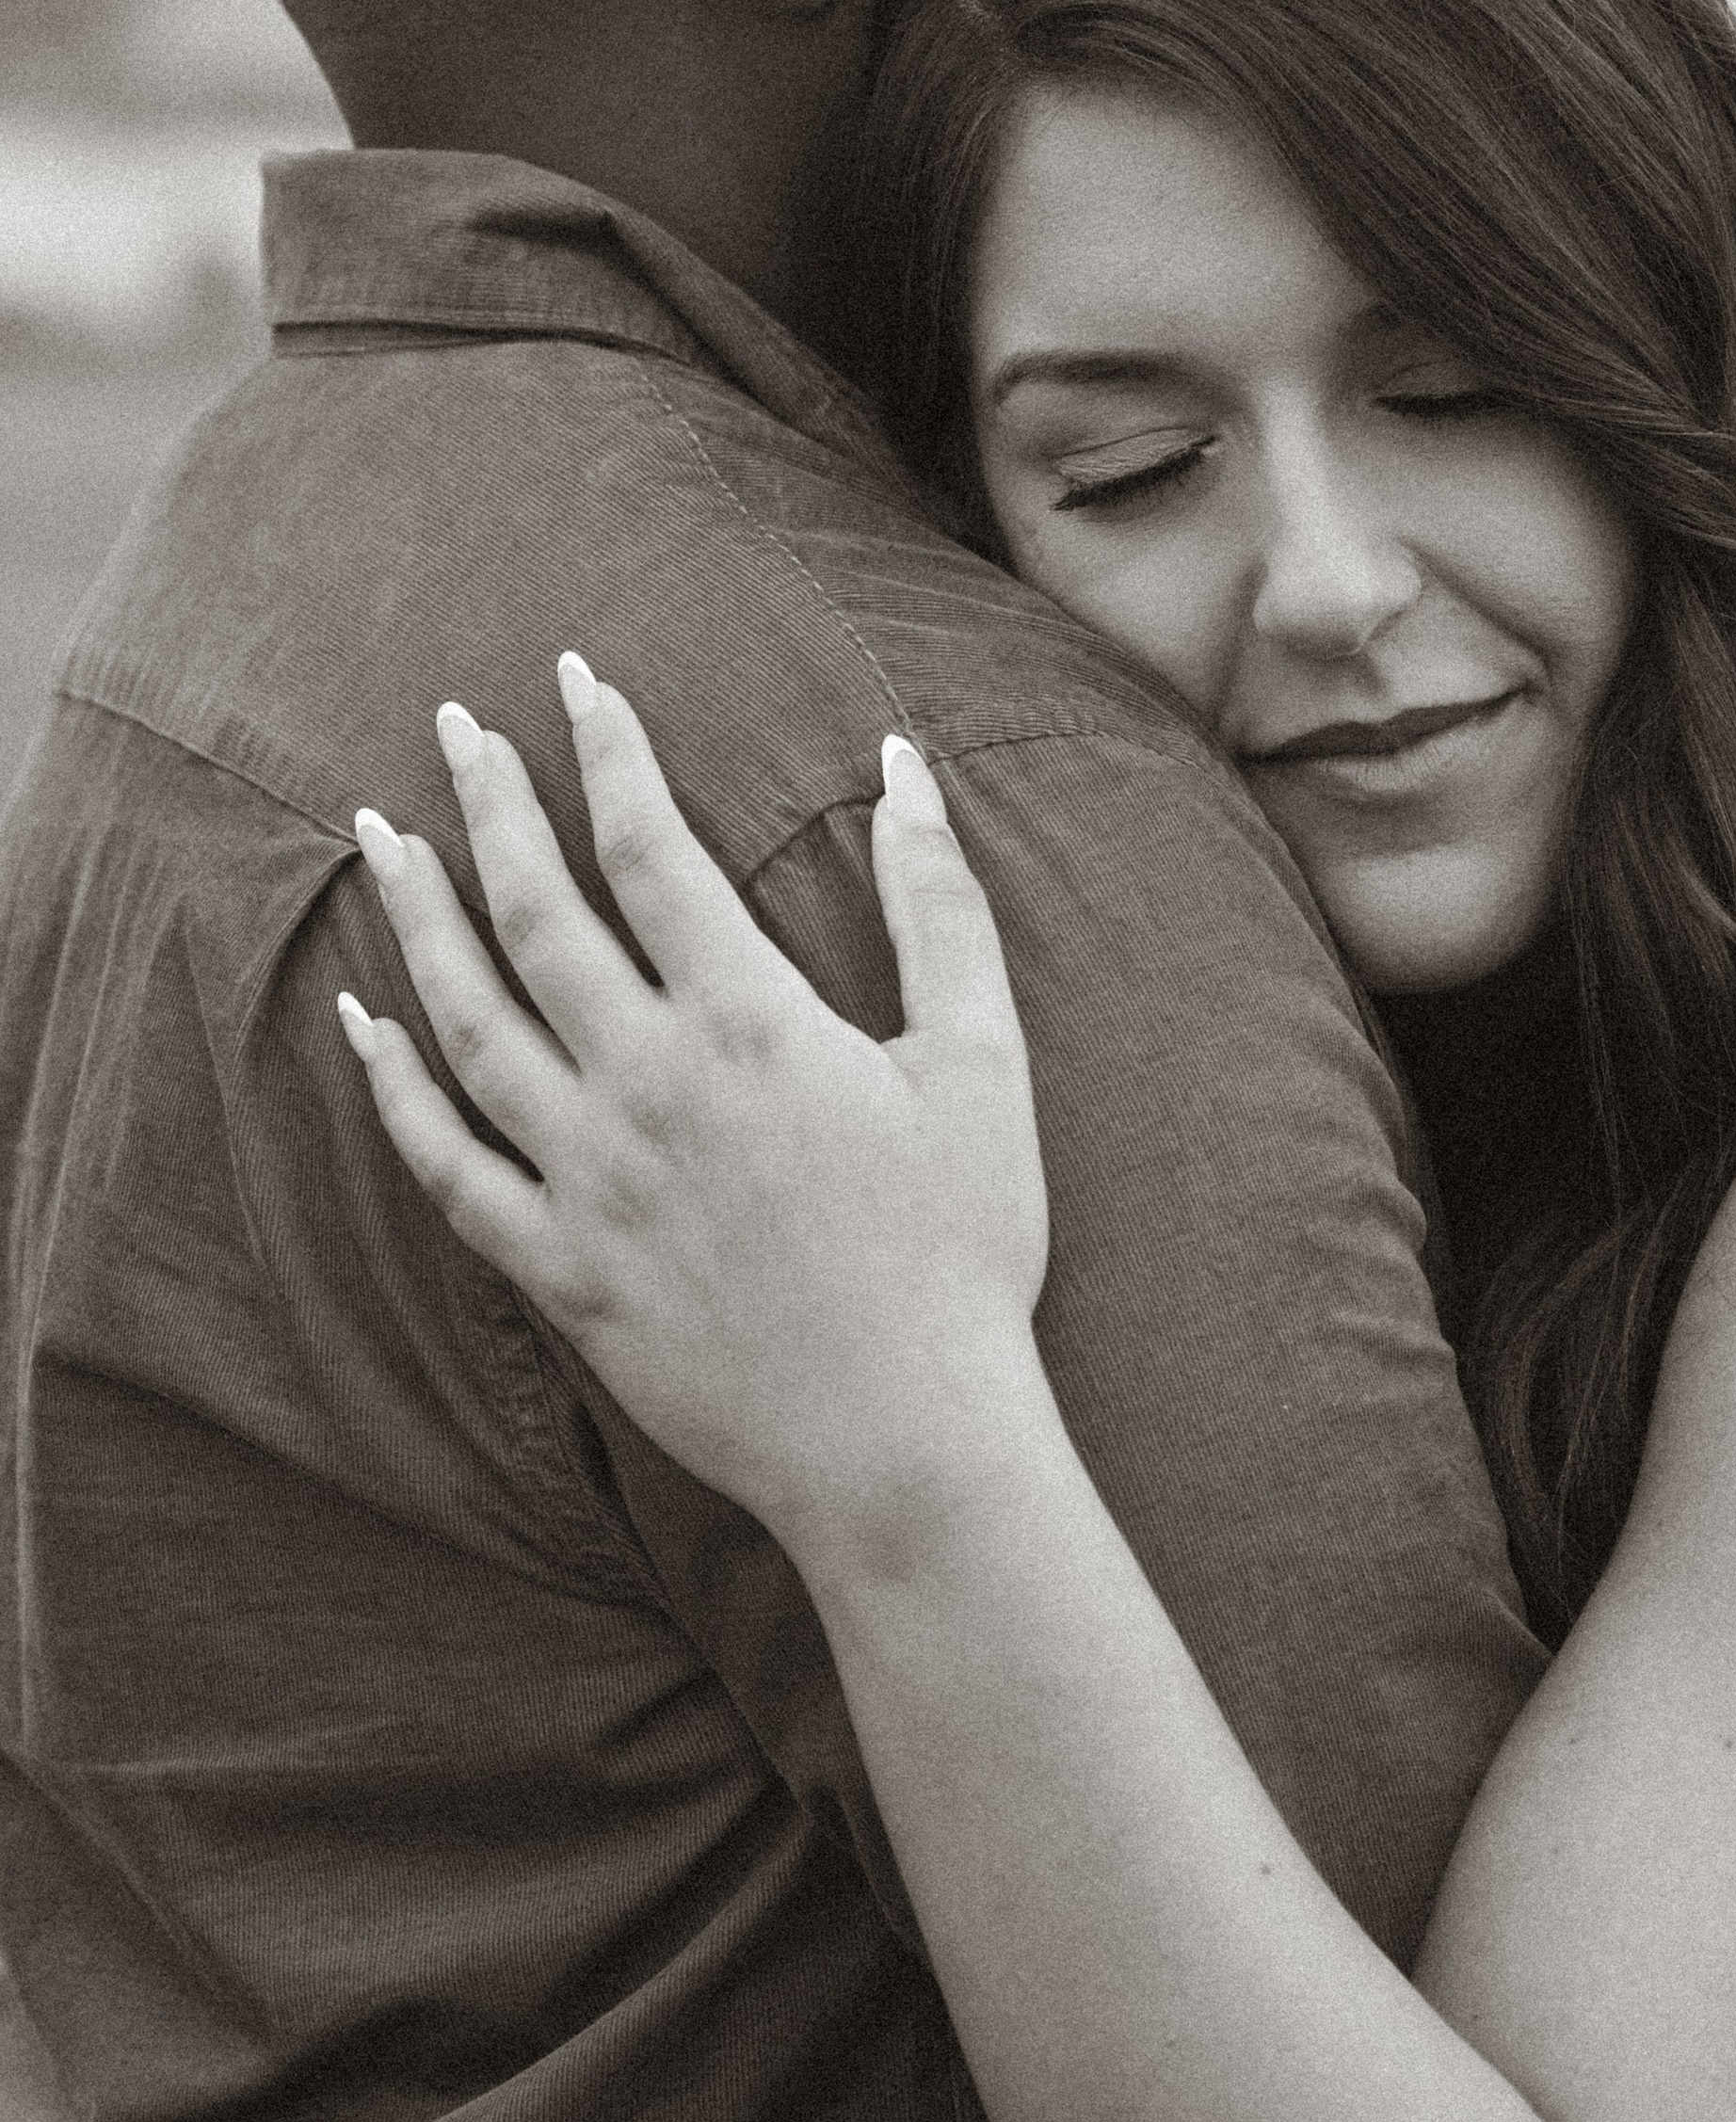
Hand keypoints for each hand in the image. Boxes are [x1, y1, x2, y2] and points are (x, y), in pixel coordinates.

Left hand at [341, 659, 1050, 1557]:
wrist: (906, 1439)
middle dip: (490, 805)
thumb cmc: (964, 1251)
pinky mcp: (564, 1269)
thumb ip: (940, 907)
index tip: (578, 682)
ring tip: (382, 838)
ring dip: (419, 920)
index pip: (651, 848)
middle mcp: (647, 1086)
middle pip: (537, 913)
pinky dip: (398, 1090)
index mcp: (750, 1023)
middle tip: (453, 727)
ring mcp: (591, 1180)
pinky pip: (450, 1167)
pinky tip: (366, 1026)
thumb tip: (906, 769)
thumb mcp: (983, 1062)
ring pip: (469, 1023)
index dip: (609, 752)